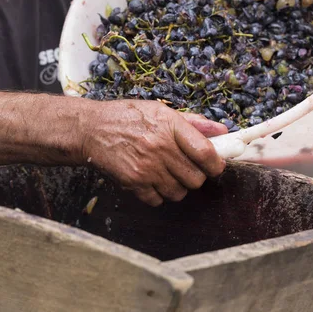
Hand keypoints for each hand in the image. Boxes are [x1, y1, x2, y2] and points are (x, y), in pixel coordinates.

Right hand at [80, 100, 226, 205]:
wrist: (91, 129)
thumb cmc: (127, 118)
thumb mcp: (160, 111)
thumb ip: (193, 123)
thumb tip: (222, 131)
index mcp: (170, 126)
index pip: (205, 153)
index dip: (216, 165)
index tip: (215, 166)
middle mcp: (160, 148)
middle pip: (195, 178)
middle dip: (195, 177)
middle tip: (187, 169)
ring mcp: (146, 167)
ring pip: (179, 193)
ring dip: (177, 187)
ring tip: (167, 174)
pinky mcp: (133, 182)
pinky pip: (158, 200)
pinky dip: (158, 195)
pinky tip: (151, 181)